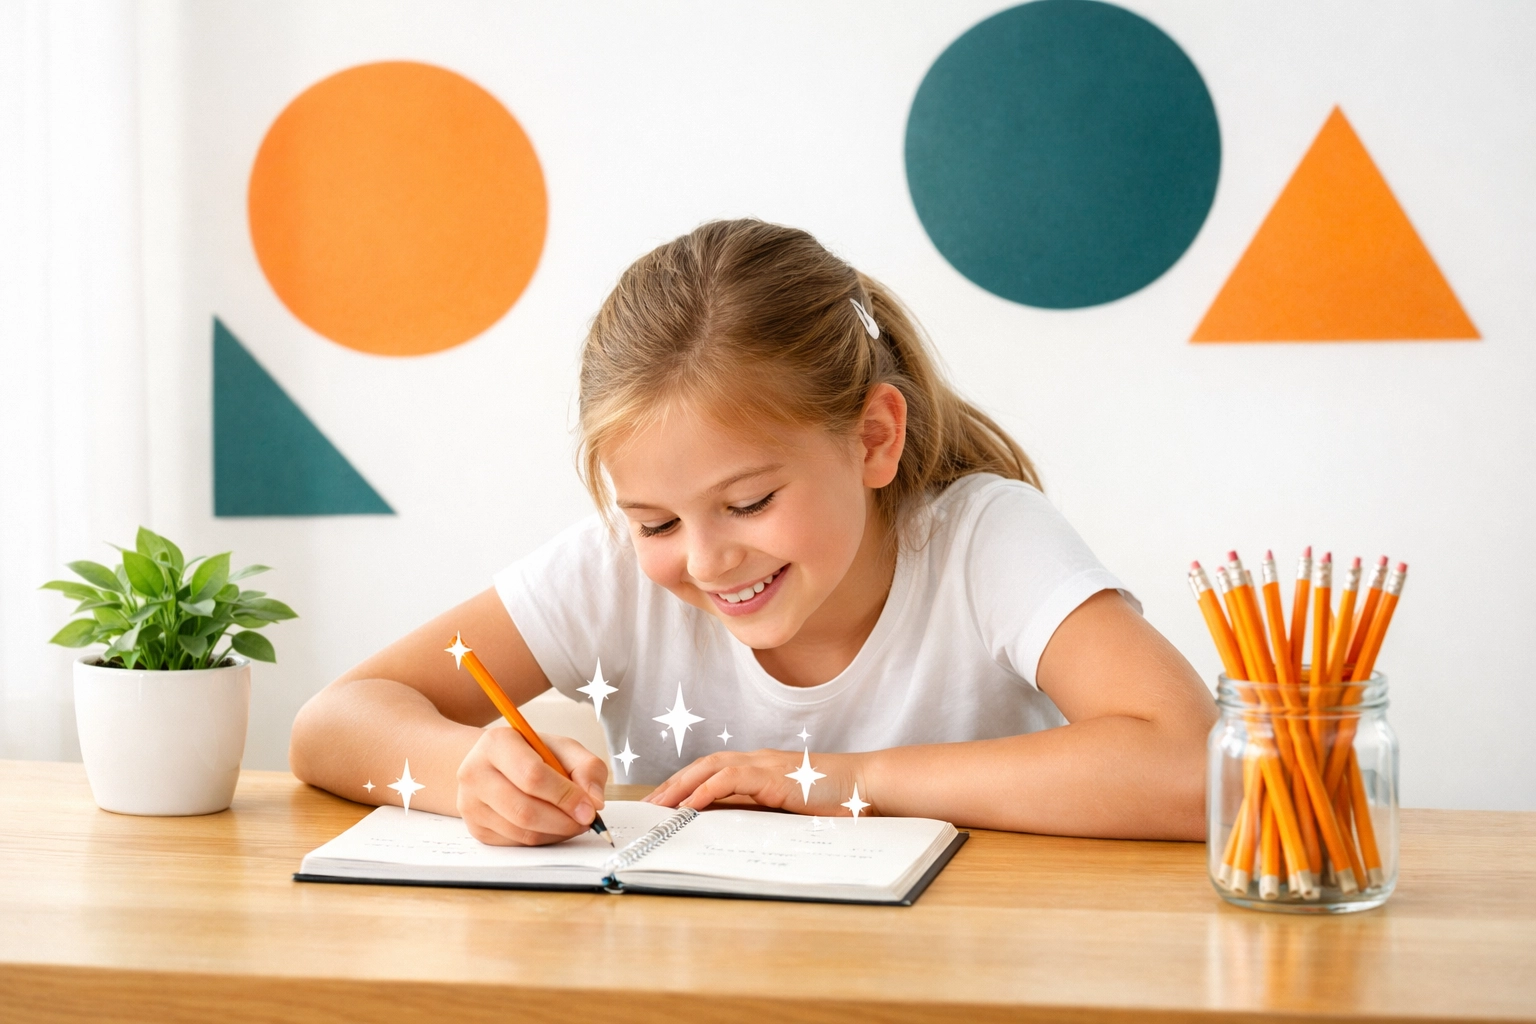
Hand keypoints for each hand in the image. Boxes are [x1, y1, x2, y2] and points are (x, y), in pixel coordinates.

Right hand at [456, 727, 607, 845]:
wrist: (495, 764)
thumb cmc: (531, 754)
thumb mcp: (562, 748)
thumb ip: (586, 767)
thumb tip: (594, 801)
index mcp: (497, 743)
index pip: (532, 776)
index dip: (565, 796)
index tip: (590, 808)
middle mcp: (475, 773)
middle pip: (525, 810)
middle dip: (564, 821)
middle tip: (586, 821)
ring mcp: (471, 804)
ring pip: (522, 832)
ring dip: (556, 833)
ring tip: (573, 822)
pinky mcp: (476, 828)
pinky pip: (516, 843)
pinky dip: (543, 839)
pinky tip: (553, 826)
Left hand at [645, 748, 874, 816]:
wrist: (867, 786)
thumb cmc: (835, 800)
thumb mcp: (790, 809)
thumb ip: (764, 812)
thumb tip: (733, 830)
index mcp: (761, 768)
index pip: (713, 770)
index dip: (684, 784)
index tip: (663, 804)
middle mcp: (758, 761)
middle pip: (703, 766)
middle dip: (673, 785)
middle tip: (649, 808)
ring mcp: (766, 765)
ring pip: (711, 767)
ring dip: (681, 787)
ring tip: (660, 808)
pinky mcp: (774, 776)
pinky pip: (732, 778)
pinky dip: (707, 790)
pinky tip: (691, 805)